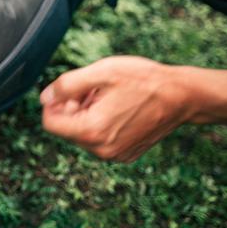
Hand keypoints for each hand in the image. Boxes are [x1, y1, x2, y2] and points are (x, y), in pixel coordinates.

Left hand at [40, 56, 194, 161]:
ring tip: (108, 97)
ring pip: (82, 134)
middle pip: (66, 129)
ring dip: (87, 114)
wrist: (182, 96)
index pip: (50, 123)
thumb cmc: (143, 80)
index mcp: (92, 131)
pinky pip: (99, 140)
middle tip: (94, 90)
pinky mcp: (125, 154)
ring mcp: (115, 155)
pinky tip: (119, 108)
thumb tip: (44, 98)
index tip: (71, 90)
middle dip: (72, 107)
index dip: (54, 103)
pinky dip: (101, 123)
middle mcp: (102, 150)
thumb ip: (66, 86)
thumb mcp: (100, 73)